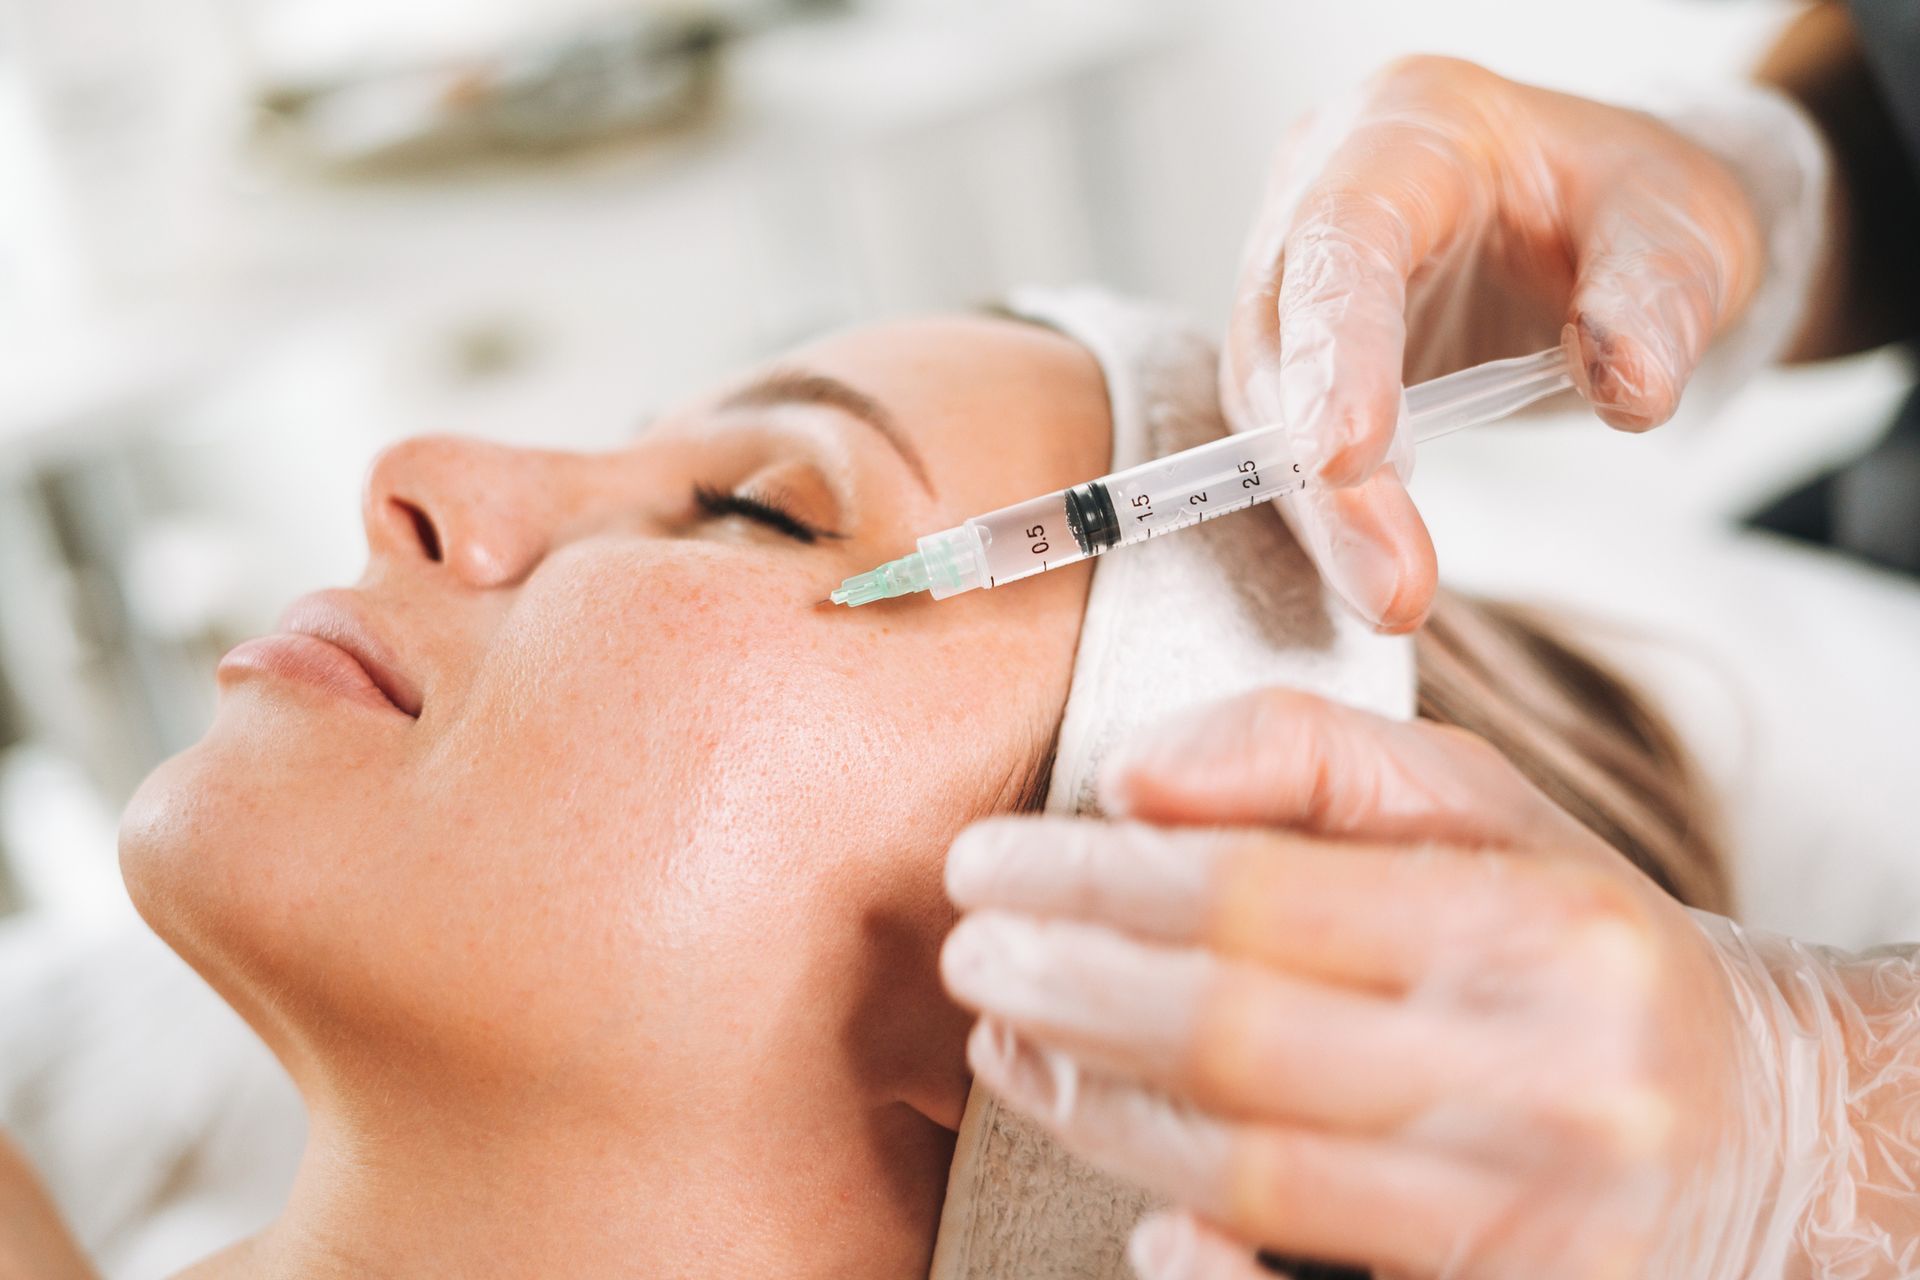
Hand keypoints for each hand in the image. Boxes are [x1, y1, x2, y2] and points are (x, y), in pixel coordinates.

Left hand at [940, 688, 1906, 1277]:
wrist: (1759, 1124)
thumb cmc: (1578, 943)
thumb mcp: (1480, 804)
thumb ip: (1303, 752)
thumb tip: (1131, 779)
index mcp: (1535, 927)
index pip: (1250, 895)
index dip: (1086, 880)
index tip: (988, 860)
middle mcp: (1547, 1080)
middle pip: (1228, 1037)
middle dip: (1060, 989)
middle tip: (970, 954)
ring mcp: (1530, 1220)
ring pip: (1244, 1171)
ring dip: (1089, 1107)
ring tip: (1008, 1041)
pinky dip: (1200, 1261)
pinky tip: (1135, 1204)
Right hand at [1226, 56, 1765, 631]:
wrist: (1597, 217)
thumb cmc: (1624, 202)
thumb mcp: (1680, 224)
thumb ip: (1657, 297)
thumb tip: (1629, 390)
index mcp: (1403, 131)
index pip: (1340, 241)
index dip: (1334, 351)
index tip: (1345, 459)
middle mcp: (1318, 194)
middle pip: (1278, 339)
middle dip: (1321, 475)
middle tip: (1390, 586)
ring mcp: (1292, 277)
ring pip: (1264, 405)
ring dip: (1323, 513)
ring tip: (1393, 596)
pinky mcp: (1297, 352)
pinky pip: (1286, 440)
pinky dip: (1331, 514)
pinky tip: (1378, 569)